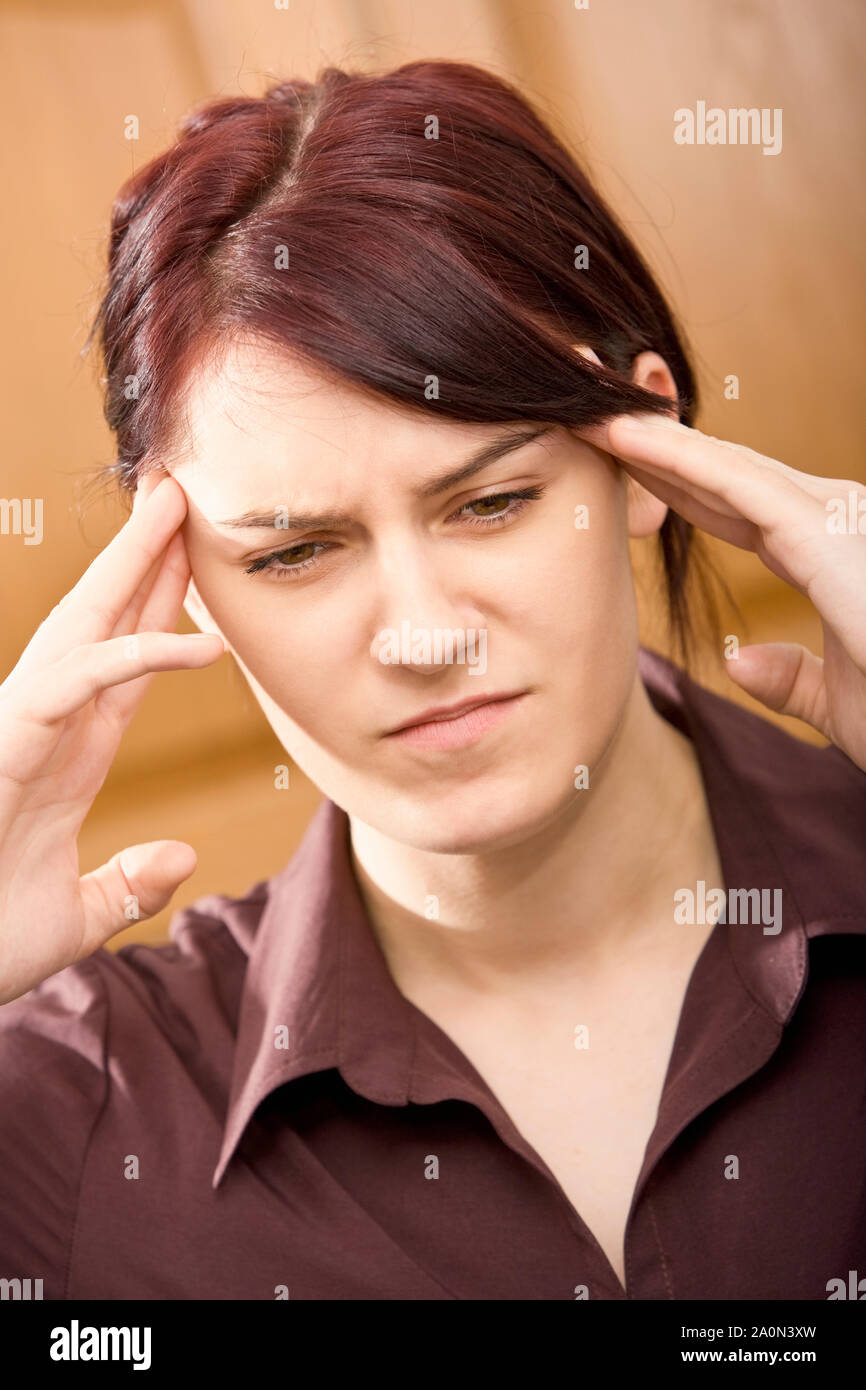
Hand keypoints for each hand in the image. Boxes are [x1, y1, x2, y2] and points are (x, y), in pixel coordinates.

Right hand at [0, 471, 224, 1003]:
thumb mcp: (77, 918)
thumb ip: (128, 885)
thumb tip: (183, 856)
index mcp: (62, 761)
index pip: (122, 672)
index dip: (160, 618)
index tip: (194, 570)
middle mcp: (41, 732)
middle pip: (102, 628)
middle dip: (142, 561)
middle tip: (181, 497)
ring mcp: (18, 730)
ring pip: (83, 630)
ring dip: (131, 567)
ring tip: (175, 507)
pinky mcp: (5, 742)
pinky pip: (77, 684)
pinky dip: (137, 657)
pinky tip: (204, 642)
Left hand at [575, 412, 865, 771]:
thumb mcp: (840, 705)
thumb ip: (793, 679)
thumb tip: (745, 660)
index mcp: (830, 555)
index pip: (735, 508)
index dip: (672, 484)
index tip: (612, 467)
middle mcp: (836, 522)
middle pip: (725, 477)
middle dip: (654, 449)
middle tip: (582, 418)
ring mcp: (838, 520)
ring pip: (726, 468)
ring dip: (653, 439)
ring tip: (586, 410)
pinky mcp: (832, 535)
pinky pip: (739, 487)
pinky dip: (679, 458)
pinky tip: (626, 438)